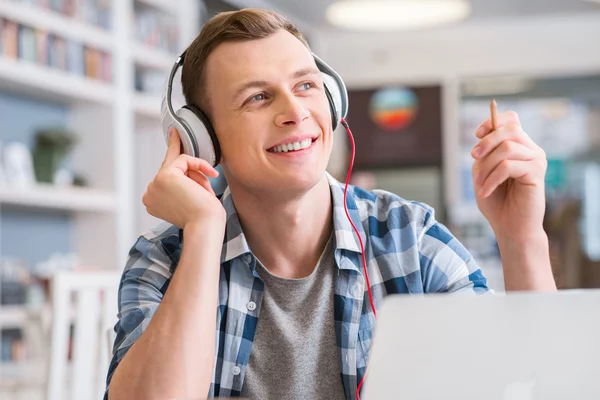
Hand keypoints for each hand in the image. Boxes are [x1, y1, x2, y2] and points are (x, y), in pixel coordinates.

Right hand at [142, 128, 225, 228]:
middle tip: (196, 155)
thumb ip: (183, 183)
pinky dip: (199, 165)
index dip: (173, 158)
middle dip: (193, 172)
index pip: (165, 177)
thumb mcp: (190, 197)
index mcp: (154, 201)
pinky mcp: (164, 176)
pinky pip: (185, 160)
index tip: (174, 135)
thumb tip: (186, 166)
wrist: (205, 225)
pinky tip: (210, 174)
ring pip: (179, 164)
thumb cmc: (203, 217)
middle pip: (172, 169)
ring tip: (207, 191)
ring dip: (198, 174)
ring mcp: (155, 185)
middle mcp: (150, 194)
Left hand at [471, 111, 547, 240]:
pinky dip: (491, 179)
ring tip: (479, 184)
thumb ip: (485, 153)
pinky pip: (508, 166)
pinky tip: (485, 192)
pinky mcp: (537, 174)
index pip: (512, 120)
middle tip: (473, 157)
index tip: (477, 134)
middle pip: (510, 130)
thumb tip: (484, 134)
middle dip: (487, 142)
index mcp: (519, 147)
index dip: (493, 122)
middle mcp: (531, 150)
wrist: (510, 228)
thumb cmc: (496, 201)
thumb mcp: (483, 172)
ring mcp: (536, 160)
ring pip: (507, 148)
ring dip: (486, 166)